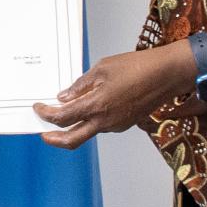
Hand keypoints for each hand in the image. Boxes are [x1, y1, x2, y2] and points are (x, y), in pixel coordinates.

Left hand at [33, 45, 192, 149]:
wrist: (167, 74)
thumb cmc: (138, 67)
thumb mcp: (102, 68)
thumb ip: (81, 85)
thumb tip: (65, 97)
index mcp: (96, 106)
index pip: (62, 117)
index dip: (46, 114)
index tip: (39, 107)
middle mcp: (105, 122)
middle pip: (72, 139)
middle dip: (54, 139)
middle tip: (43, 133)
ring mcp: (116, 125)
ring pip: (88, 132)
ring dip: (74, 126)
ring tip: (66, 112)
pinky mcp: (125, 123)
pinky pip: (102, 126)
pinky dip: (91, 120)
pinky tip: (89, 106)